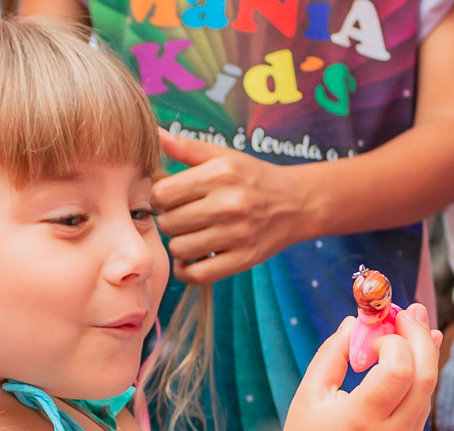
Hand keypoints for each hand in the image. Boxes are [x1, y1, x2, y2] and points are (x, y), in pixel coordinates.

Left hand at [153, 128, 309, 284]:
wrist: (297, 203)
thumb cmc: (254, 178)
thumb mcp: (225, 156)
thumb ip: (188, 147)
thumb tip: (156, 133)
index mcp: (220, 174)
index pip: (162, 194)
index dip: (160, 198)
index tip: (171, 199)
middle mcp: (229, 204)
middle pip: (168, 223)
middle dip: (169, 221)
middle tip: (182, 218)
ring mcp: (237, 235)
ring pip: (179, 249)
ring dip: (178, 244)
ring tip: (190, 235)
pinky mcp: (243, 260)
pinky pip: (198, 274)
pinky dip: (187, 270)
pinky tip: (191, 259)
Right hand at [273, 305, 439, 430]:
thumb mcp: (308, 397)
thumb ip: (331, 355)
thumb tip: (354, 322)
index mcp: (362, 418)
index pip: (398, 369)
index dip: (392, 342)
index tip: (371, 337)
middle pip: (425, 374)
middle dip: (419, 336)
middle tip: (409, 310)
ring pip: (427, 389)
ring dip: (424, 353)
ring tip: (415, 322)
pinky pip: (420, 404)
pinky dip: (419, 376)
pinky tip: (413, 356)